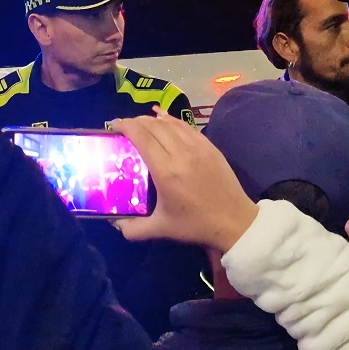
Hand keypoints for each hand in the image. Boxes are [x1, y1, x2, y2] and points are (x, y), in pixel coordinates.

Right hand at [109, 107, 258, 252]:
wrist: (234, 222)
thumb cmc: (196, 225)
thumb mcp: (161, 229)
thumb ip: (133, 229)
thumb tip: (114, 223)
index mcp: (166, 171)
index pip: (142, 138)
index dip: (127, 127)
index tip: (114, 125)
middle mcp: (181, 153)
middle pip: (155, 126)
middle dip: (137, 121)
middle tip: (125, 125)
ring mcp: (199, 147)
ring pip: (172, 123)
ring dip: (154, 119)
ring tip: (142, 121)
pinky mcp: (211, 147)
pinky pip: (188, 127)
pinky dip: (173, 120)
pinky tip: (165, 119)